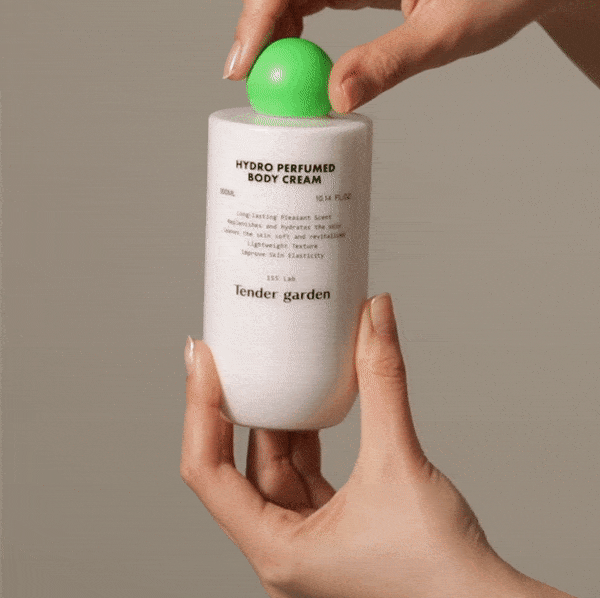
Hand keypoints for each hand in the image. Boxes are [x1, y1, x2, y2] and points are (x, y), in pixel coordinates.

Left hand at [181, 293, 538, 597]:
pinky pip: (303, 476)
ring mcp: (308, 543)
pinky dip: (304, 437)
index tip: (204, 359)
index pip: (208, 471)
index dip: (199, 408)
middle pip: (238, 465)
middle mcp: (283, 550)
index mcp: (277, 550)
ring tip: (272, 369)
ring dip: (275, 419)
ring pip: (274, 469)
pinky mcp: (334, 531)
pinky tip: (311, 405)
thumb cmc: (440, 569)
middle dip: (234, 406)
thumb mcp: (400, 461)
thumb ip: (383, 382)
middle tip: (232, 352)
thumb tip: (376, 315)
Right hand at [223, 0, 598, 108]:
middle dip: (255, 22)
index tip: (243, 64)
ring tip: (283, 73)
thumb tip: (333, 97)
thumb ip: (388, 63)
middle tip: (261, 79)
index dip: (255, 12)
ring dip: (271, 23)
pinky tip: (299, 52)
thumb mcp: (448, 34)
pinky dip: (291, 19)